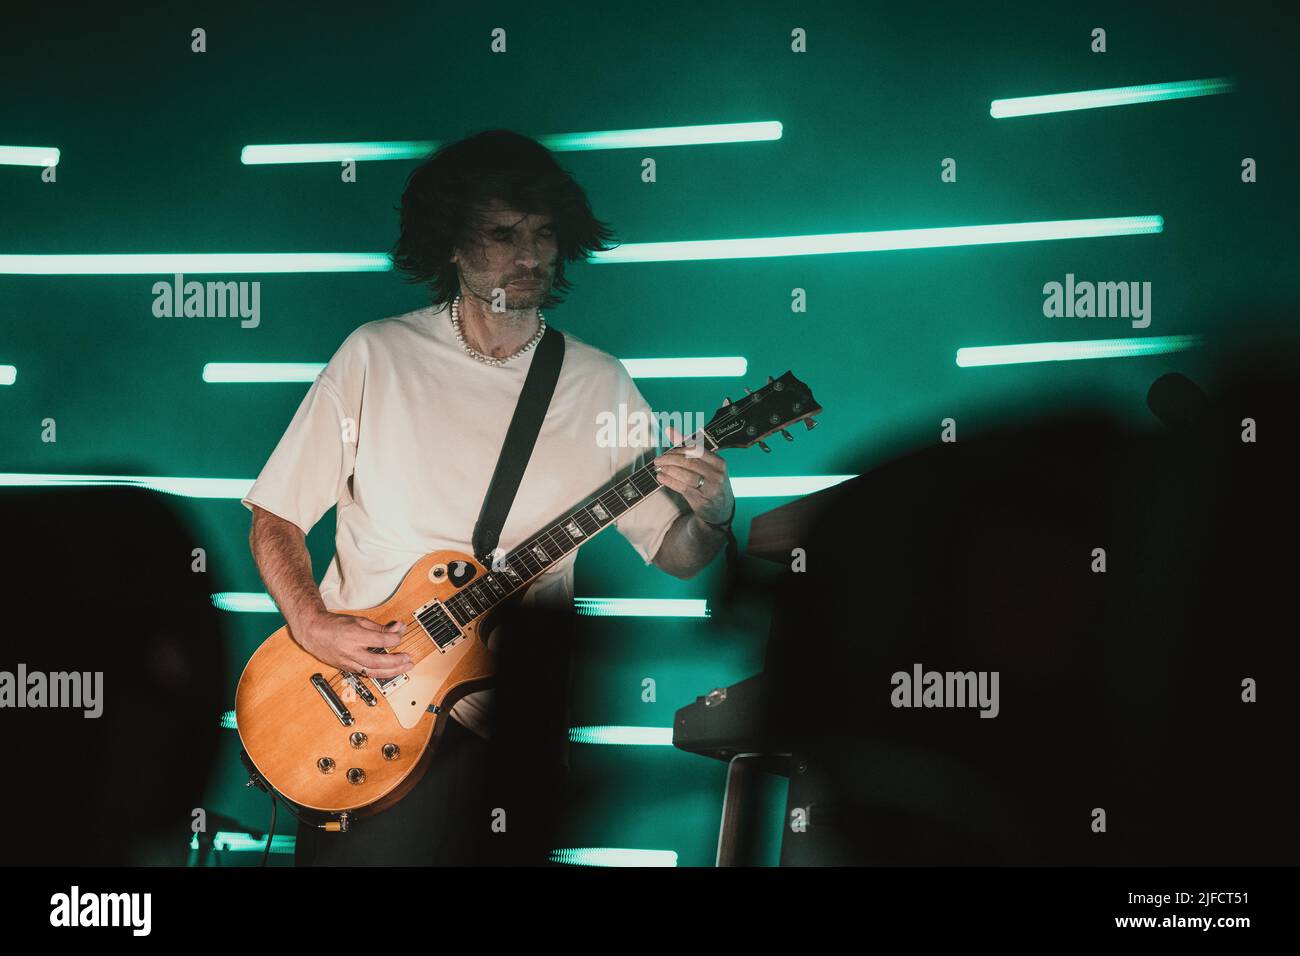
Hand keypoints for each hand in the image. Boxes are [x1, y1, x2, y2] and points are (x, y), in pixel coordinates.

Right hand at [292, 611, 413, 677]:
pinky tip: (390, 671)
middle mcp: (350, 651)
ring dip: (391, 672)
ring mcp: (347, 662)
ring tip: (405, 668)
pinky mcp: (346, 668)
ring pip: (372, 672)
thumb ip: (379, 627)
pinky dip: (380, 673)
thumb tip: (398, 628)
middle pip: (377, 661)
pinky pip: (366, 673)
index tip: (401, 636)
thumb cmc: (335, 624)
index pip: (379, 641)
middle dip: (395, 662)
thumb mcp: (359, 620)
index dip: (394, 639)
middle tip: (408, 659)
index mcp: (354, 636)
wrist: (313, 632)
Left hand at [651, 423, 733, 524]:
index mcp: (719, 462)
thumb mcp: (705, 465)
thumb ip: (688, 448)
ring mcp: (710, 488)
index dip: (678, 450)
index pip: (696, 450)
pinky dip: (669, 481)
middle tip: (658, 460)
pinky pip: (682, 487)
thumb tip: (670, 430)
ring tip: (659, 469)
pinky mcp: (701, 499)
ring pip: (685, 475)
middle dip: (670, 459)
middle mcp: (717, 474)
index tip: (667, 452)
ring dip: (668, 470)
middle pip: (689, 462)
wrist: (720, 510)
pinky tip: (661, 478)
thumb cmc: (710, 483)